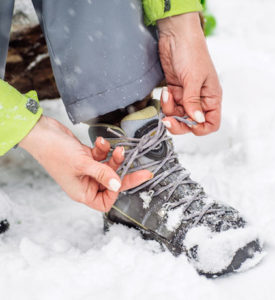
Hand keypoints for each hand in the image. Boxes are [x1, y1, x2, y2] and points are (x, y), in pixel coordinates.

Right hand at [19, 116, 151, 211]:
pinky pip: (102, 156)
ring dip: (114, 158)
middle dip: (125, 174)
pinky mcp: (87, 157)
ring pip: (109, 167)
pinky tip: (100, 141)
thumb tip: (118, 185)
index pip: (105, 202)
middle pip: (111, 183)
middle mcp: (86, 183)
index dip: (115, 193)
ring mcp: (87, 169)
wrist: (42, 132)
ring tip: (118, 149)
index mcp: (82, 192)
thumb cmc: (55, 152)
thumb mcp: (82, 164)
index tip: (121, 180)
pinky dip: (104, 149)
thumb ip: (103, 174)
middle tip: (144, 170)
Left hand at [157, 12, 221, 135]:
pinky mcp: (175, 92)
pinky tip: (166, 91)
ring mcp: (186, 96)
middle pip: (191, 123)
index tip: (189, 124)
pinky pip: (169, 106)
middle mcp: (200, 100)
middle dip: (179, 123)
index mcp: (211, 98)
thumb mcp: (194, 78)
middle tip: (168, 119)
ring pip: (177, 116)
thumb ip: (193, 101)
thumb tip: (197, 120)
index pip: (211, 123)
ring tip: (167, 94)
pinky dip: (165, 102)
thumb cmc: (192, 52)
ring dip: (169, 110)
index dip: (201, 128)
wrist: (176, 36)